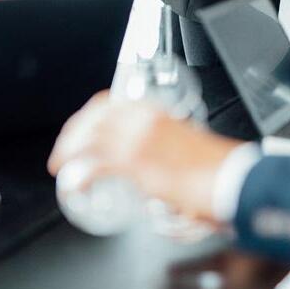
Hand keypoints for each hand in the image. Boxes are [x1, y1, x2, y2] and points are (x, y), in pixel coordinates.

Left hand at [47, 93, 239, 221]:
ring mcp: (136, 139)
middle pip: (91, 118)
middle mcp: (141, 118)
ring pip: (87, 138)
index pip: (107, 103)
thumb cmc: (214, 164)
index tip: (78, 129)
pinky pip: (94, 165)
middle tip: (63, 154)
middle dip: (70, 135)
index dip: (86, 117)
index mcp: (153, 110)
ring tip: (62, 168)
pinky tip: (76, 185)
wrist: (228, 176)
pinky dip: (80, 175)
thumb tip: (153, 161)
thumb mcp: (183, 142)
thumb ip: (163, 145)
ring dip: (68, 152)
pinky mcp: (135, 163)